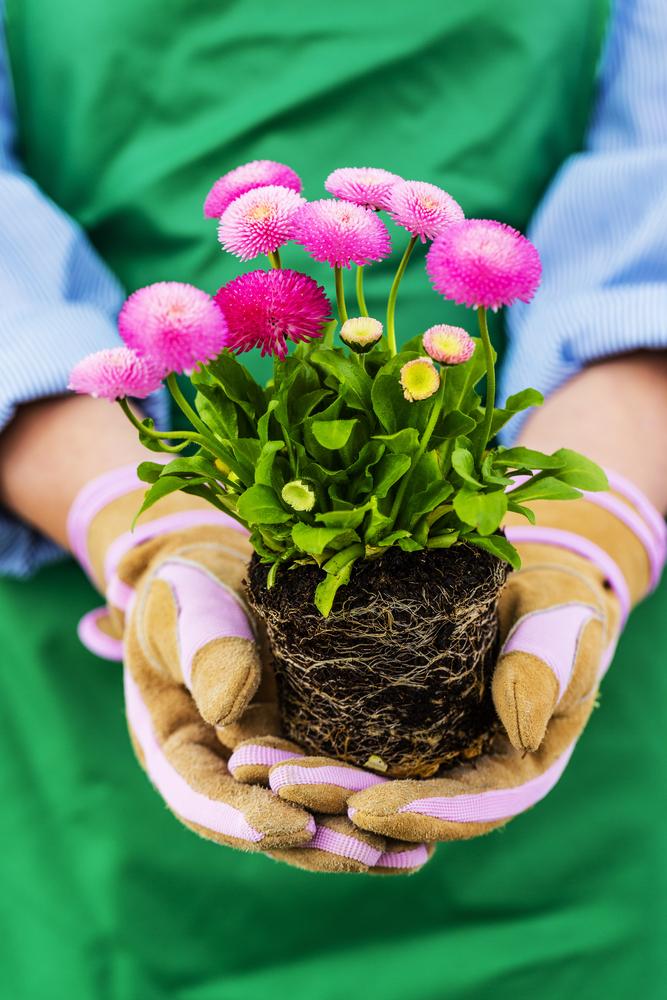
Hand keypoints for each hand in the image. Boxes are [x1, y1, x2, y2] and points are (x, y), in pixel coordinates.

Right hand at [69, 462, 430, 872]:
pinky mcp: (308, 744)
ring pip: (306, 814)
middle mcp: (222, 769)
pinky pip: (337, 784)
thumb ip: (203, 647)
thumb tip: (227, 710)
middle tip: (368, 853)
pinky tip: (421, 825)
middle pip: (263, 821)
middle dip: (315, 844)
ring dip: (353, 839)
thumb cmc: (190, 583)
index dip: (246, 817)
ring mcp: (268, 763)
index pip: (203, 797)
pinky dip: (373, 805)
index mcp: (176, 746)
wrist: (221, 569)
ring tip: (411, 855)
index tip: (295, 826)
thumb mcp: (186, 605)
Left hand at [229, 470, 665, 842]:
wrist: (526, 584)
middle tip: (279, 781)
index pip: (466, 808)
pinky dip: (297, 744)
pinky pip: (338, 744)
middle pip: (398, 803)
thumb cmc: (556, 602)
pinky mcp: (383, 725)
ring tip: (248, 761)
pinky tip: (249, 733)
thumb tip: (522, 731)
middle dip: (339, 797)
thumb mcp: (564, 621)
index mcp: (511, 770)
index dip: (418, 812)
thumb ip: (551, 666)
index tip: (364, 805)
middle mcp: (459, 775)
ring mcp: (418, 755)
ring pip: (358, 781)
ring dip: (305, 779)